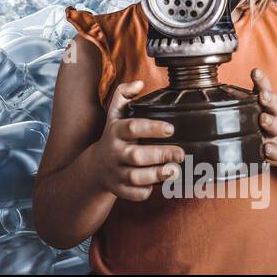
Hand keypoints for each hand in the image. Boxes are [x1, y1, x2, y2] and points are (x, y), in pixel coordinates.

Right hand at [88, 80, 184, 201]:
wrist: (95, 167)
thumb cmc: (114, 137)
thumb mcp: (115, 114)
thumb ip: (124, 94)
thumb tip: (139, 82)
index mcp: (116, 132)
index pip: (132, 128)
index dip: (152, 128)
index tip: (170, 128)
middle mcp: (115, 152)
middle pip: (136, 156)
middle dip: (160, 155)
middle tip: (180, 153)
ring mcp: (117, 172)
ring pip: (136, 177)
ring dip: (156, 175)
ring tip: (174, 170)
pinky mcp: (120, 189)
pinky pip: (134, 193)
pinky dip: (146, 191)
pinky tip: (159, 185)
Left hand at [253, 68, 276, 166]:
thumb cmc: (269, 122)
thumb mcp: (261, 108)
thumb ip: (248, 98)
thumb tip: (221, 85)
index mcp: (268, 105)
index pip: (265, 89)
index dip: (261, 80)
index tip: (255, 72)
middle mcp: (273, 117)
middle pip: (273, 106)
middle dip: (269, 100)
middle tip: (263, 96)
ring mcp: (276, 134)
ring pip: (274, 127)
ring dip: (270, 122)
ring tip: (264, 119)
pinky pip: (275, 151)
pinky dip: (271, 151)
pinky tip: (267, 149)